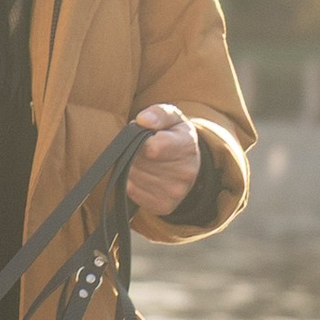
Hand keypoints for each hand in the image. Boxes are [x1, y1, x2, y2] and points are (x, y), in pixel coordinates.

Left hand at [126, 102, 203, 220]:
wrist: (189, 165)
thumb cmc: (175, 136)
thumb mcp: (172, 117)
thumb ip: (158, 114)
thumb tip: (142, 120)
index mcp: (187, 145)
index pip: (154, 147)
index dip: (141, 141)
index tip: (143, 138)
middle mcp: (185, 172)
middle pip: (138, 162)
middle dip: (133, 152)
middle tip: (141, 148)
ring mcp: (175, 192)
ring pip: (133, 176)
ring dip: (130, 166)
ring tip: (142, 160)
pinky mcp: (164, 206)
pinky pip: (132, 191)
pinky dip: (130, 181)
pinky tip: (142, 174)